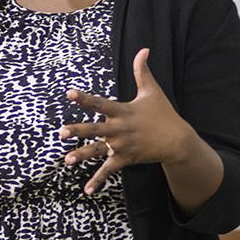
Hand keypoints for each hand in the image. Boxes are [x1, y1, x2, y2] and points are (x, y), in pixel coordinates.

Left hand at [60, 48, 194, 194]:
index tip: (69, 94)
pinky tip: (87, 190)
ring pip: (98, 150)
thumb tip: (144, 49)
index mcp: (122, 111)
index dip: (85, 98)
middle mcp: (119, 129)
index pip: (100, 103)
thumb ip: (142, 71)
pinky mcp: (125, 159)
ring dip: (83, 155)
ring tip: (66, 160)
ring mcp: (122, 145)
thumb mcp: (152, 91)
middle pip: (95, 129)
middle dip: (78, 131)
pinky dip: (98, 180)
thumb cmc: (163, 113)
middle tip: (61, 133)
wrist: (177, 140)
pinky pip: (109, 170)